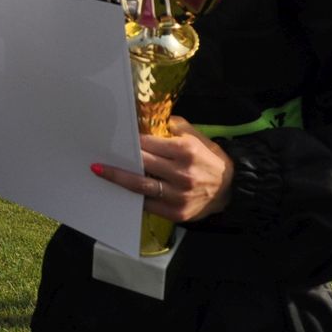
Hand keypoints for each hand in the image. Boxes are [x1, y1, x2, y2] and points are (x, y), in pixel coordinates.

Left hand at [91, 116, 234, 221]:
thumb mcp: (198, 137)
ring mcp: (179, 195)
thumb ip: (175, 127)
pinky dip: (134, 197)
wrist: (233, 189)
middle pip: (142, 163)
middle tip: (99, 151)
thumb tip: (150, 118)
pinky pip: (149, 204)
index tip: (116, 137)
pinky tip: (119, 190)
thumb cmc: (211, 159)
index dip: (131, 141)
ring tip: (99, 170)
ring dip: (118, 177)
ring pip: (140, 185)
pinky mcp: (177, 212)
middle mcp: (182, 173)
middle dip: (121, 156)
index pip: (148, 143)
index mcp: (186, 151)